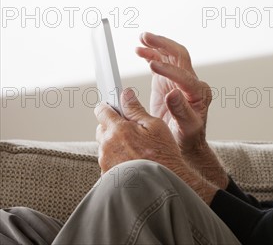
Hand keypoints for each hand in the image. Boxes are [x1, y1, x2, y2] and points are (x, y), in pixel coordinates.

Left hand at [95, 88, 218, 202]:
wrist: (162, 184)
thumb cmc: (163, 155)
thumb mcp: (155, 126)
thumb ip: (136, 109)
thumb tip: (125, 94)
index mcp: (118, 129)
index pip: (102, 110)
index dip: (109, 107)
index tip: (115, 107)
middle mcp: (107, 145)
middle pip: (102, 128)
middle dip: (114, 127)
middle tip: (132, 132)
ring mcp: (105, 162)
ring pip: (105, 145)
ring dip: (115, 144)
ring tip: (136, 150)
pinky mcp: (106, 175)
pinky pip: (108, 161)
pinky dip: (116, 159)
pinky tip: (133, 162)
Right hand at [135, 32, 210, 154]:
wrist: (186, 142)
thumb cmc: (189, 138)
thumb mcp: (188, 128)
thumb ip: (181, 111)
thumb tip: (173, 93)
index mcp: (199, 93)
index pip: (184, 75)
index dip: (168, 69)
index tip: (151, 65)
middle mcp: (192, 82)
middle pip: (180, 56)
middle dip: (164, 45)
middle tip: (146, 38)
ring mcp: (180, 80)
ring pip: (170, 56)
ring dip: (156, 45)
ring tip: (141, 39)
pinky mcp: (169, 81)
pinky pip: (161, 63)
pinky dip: (151, 55)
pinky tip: (139, 51)